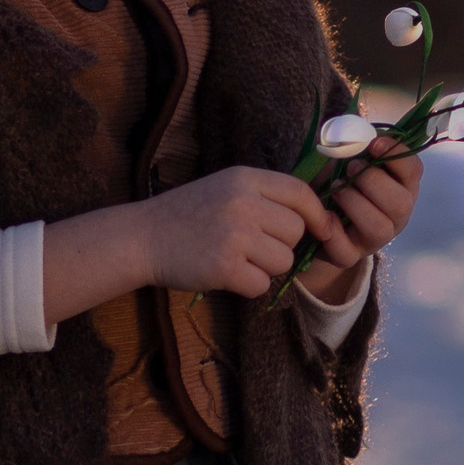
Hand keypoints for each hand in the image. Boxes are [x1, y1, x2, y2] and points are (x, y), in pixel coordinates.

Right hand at [140, 164, 336, 299]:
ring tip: (236, 259)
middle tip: (252, 246)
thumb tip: (316, 219)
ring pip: (283, 261)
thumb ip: (264, 196)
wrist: (142, 237)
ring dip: (266, 267)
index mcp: (244, 178)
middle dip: (281, 245)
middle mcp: (243, 203)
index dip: (317, 214)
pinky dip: (249, 286)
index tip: (321, 229)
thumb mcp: (225, 188)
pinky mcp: (225, 267)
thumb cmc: (187, 214)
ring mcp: (234, 235)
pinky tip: (227, 274)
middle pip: (295, 232)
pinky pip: (262, 284)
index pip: (299, 193)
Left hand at [297, 136, 420, 303]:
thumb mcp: (345, 159)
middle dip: (373, 181)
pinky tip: (325, 216)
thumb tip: (350, 129)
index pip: (414, 170)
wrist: (314, 218)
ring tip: (337, 190)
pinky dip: (334, 232)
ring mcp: (376, 239)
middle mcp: (396, 215)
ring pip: (378, 227)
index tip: (373, 143)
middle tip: (351, 168)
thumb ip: (352, 145)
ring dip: (355, 203)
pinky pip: (347, 250)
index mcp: (401, 187)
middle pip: (401, 202)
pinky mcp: (351, 256)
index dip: (397, 154)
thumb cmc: (338, 183)